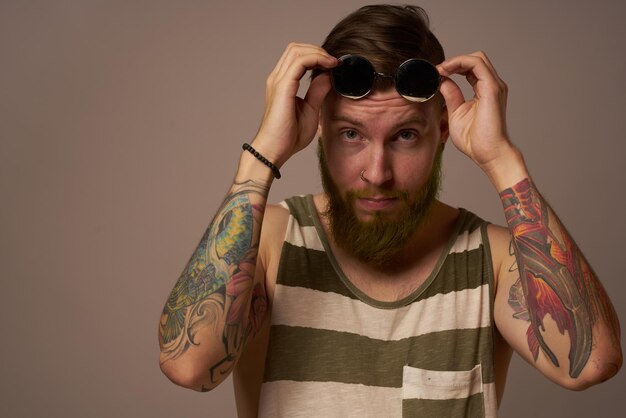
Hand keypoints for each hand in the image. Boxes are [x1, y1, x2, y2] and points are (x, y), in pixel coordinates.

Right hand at [252, 43, 337, 166]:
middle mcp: (278, 78)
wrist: (275, 150)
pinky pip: (300, 62)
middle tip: (335, 62)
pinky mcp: (283, 86)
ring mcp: (278, 81)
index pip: (297, 57)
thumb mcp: (311, 109)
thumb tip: (328, 76)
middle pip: (296, 48)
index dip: (317, 55)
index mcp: (283, 83)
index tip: (335, 65)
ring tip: (333, 63)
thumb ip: (317, 91)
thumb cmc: (289, 136)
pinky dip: (316, 59)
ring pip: (297, 50)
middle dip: (318, 50)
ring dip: (318, 52)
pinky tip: (329, 67)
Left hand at [437, 52, 515, 173]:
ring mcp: (494, 86)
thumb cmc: (474, 140)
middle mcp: (492, 85)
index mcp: (485, 90)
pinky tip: (446, 71)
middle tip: (436, 70)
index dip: (452, 67)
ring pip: (477, 58)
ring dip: (456, 60)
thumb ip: (451, 95)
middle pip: (475, 59)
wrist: (488, 153)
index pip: (471, 68)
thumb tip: (442, 81)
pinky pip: (477, 64)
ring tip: (440, 70)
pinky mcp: (492, 89)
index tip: (435, 74)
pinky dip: (460, 63)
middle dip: (454, 61)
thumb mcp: (456, 112)